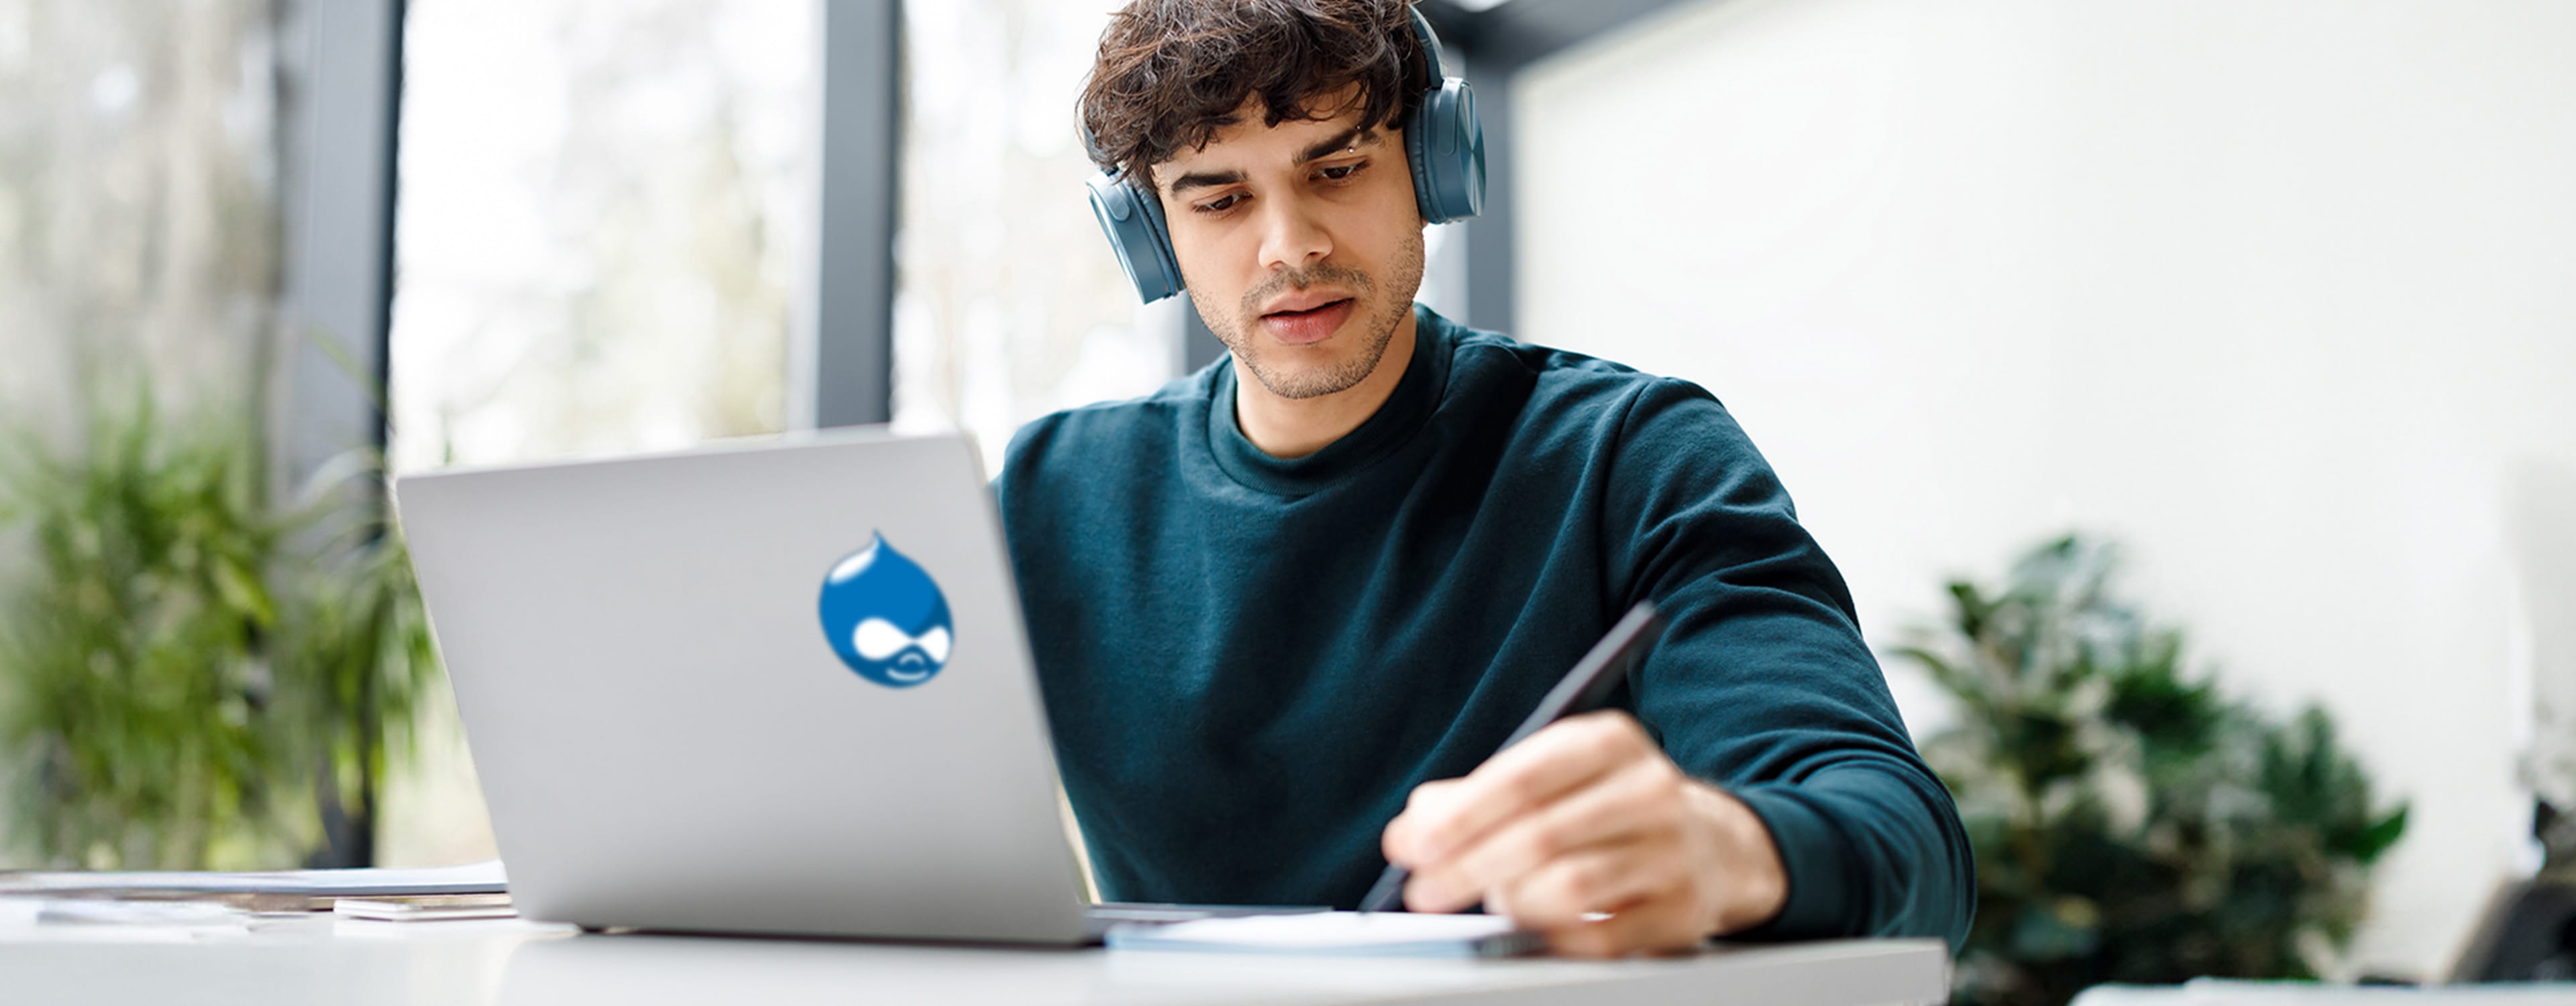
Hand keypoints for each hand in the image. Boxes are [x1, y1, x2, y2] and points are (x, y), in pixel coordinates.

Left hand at [1379, 710, 1788, 956]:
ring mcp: (1672, 852)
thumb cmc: (1602, 808)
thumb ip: (1470, 798)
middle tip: (1422, 893)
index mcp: (1610, 742)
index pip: (1523, 778)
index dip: (1461, 817)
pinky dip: (1554, 936)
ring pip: (1571, 888)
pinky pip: (1600, 937)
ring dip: (1513, 902)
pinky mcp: (1682, 911)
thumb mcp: (1547, 780)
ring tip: (1490, 904)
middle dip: (1469, 867)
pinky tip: (1534, 929)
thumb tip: (1410, 832)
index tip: (1411, 848)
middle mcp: (1650, 789)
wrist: (1710, 845)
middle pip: (1541, 835)